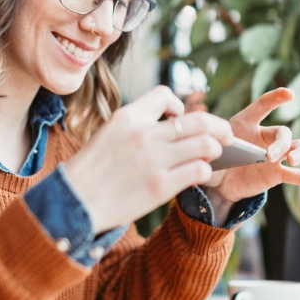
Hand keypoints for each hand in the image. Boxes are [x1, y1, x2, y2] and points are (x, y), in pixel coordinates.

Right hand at [62, 86, 234, 232]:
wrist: (74, 203)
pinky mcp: (161, 186)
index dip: (179, 106)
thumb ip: (138, 125)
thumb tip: (172, 123)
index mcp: (127, 117)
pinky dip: (205, 170)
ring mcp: (154, 160)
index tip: (179, 119)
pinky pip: (199, 170)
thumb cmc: (91, 171)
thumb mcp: (108, 134)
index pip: (166, 95)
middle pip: (198, 120)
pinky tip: (199, 174)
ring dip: (214, 148)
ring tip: (212, 155)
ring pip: (205, 144)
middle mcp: (143, 134)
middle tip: (225, 134)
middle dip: (218, 126)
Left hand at [202, 88, 299, 203]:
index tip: (289, 94)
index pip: (262, 106)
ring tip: (292, 160)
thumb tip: (211, 149)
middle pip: (283, 133)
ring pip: (296, 149)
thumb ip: (211, 145)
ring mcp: (274, 156)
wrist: (216, 180)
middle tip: (269, 156)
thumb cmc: (212, 155)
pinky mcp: (277, 174)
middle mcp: (265, 137)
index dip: (275, 99)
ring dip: (298, 153)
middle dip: (280, 144)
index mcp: (246, 123)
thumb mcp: (206, 147)